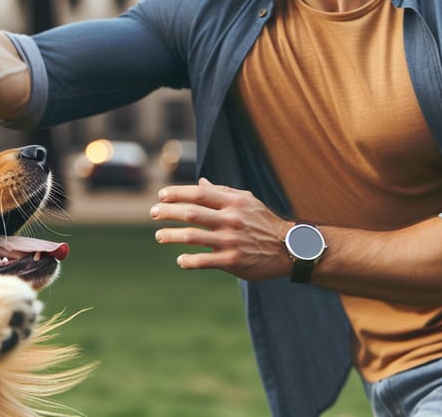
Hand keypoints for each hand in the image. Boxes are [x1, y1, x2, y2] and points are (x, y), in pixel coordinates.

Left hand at [150, 178, 292, 280]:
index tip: (161, 195)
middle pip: (191, 212)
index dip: (177, 193)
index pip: (199, 193)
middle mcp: (231, 219)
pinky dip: (188, 260)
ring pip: (192, 236)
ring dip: (171, 235)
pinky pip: (204, 261)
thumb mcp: (246, 200)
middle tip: (152, 213)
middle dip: (168, 212)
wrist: (288, 249)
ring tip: (159, 235)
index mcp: (233, 201)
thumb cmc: (263, 221)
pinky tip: (180, 260)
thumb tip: (200, 181)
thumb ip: (222, 191)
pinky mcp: (233, 261)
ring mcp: (231, 241)